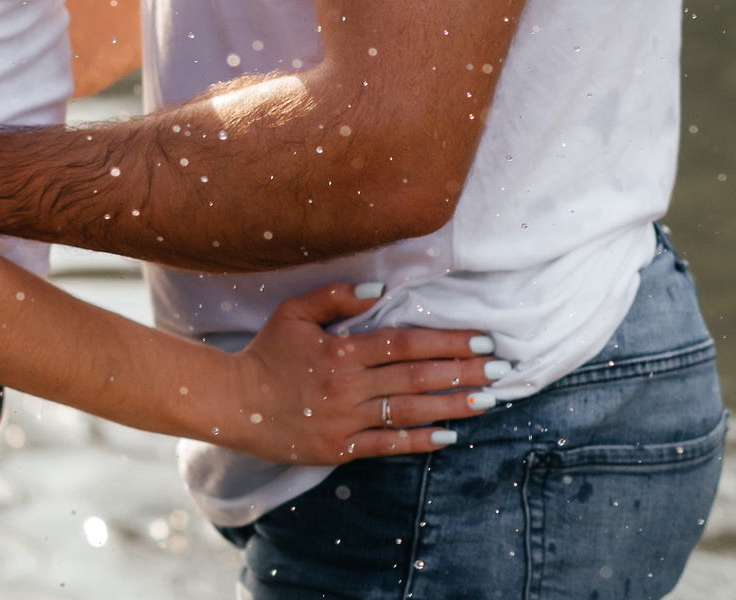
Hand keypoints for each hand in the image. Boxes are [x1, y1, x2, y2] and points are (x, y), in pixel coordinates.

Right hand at [211, 282, 499, 463]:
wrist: (234, 403)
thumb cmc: (266, 353)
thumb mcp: (293, 313)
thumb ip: (335, 296)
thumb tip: (380, 287)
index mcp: (339, 351)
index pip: (405, 344)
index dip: (447, 342)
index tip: (482, 340)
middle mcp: (347, 387)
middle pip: (416, 378)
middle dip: (463, 372)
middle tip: (501, 368)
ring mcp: (345, 421)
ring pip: (409, 412)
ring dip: (453, 406)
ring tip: (489, 400)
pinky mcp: (341, 449)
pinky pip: (389, 445)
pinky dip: (420, 440)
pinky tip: (450, 436)